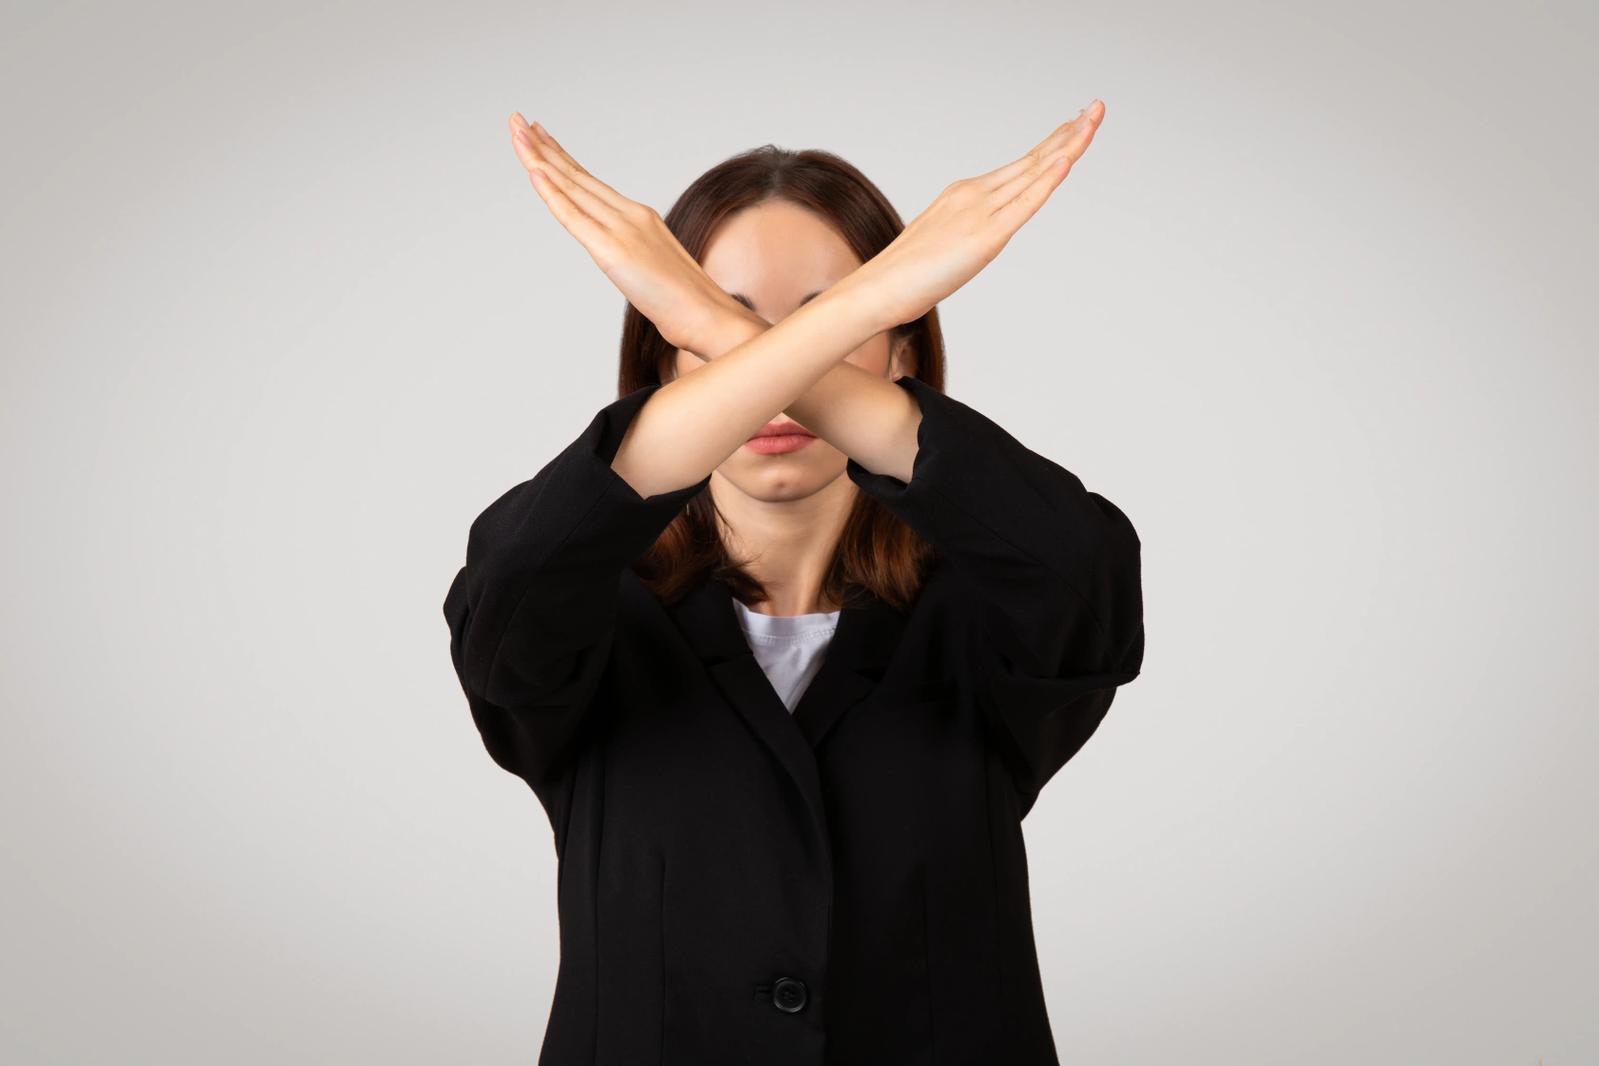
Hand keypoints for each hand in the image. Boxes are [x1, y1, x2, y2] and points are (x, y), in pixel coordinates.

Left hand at [507, 113, 747, 352]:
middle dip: (543, 147)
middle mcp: (629, 215)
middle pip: (577, 176)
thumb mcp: (656, 272)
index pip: (590, 183)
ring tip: (517, 130)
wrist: (709, 316)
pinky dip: (553, 194)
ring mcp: (622, 230)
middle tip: (517, 120)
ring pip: (572, 187)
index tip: (540, 138)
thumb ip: (637, 259)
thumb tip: (626, 263)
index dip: (562, 160)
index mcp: (639, 218)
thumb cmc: (688, 304)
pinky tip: (534, 171)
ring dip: (540, 158)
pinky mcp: (613, 252)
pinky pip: (575, 218)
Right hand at [848, 100, 1105, 331]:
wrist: (878, 288)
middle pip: (1032, 160)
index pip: (1020, 166)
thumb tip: (977, 240)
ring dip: (1068, 145)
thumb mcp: (943, 245)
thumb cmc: (905, 275)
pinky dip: (1047, 180)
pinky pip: (1023, 204)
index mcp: (966, 194)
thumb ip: (965, 234)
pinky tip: (1066, 160)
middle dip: (1069, 133)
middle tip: (1097, 108)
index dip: (1051, 145)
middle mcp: (975, 194)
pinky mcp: (985, 238)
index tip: (1075, 126)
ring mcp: (980, 212)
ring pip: (1033, 173)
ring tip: (1093, 119)